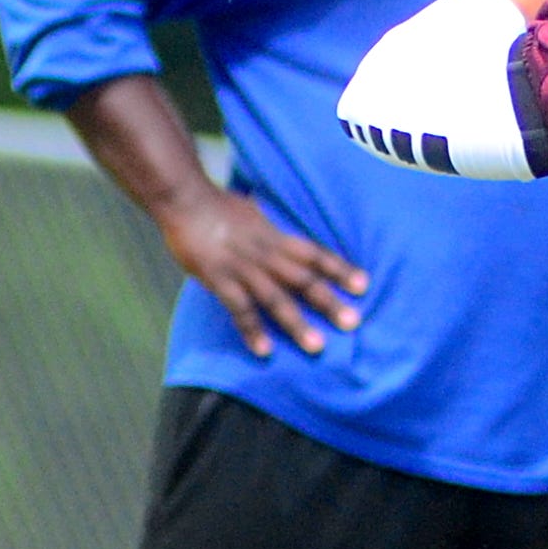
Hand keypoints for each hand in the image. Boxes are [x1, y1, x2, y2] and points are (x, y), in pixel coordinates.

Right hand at [162, 190, 367, 356]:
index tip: (363, 285)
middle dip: (329, 301)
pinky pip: (239, 308)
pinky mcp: (218, 279)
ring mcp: (242, 267)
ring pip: (275, 298)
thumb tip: (290, 238)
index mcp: (276, 236)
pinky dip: (252, 330)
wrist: (184, 197)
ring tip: (317, 346)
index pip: (315, 254)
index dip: (340, 268)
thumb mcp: (256, 213)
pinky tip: (265, 351)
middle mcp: (265, 252)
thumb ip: (274, 231)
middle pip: (303, 279)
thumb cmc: (219, 205)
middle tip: (353, 323)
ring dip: (297, 323)